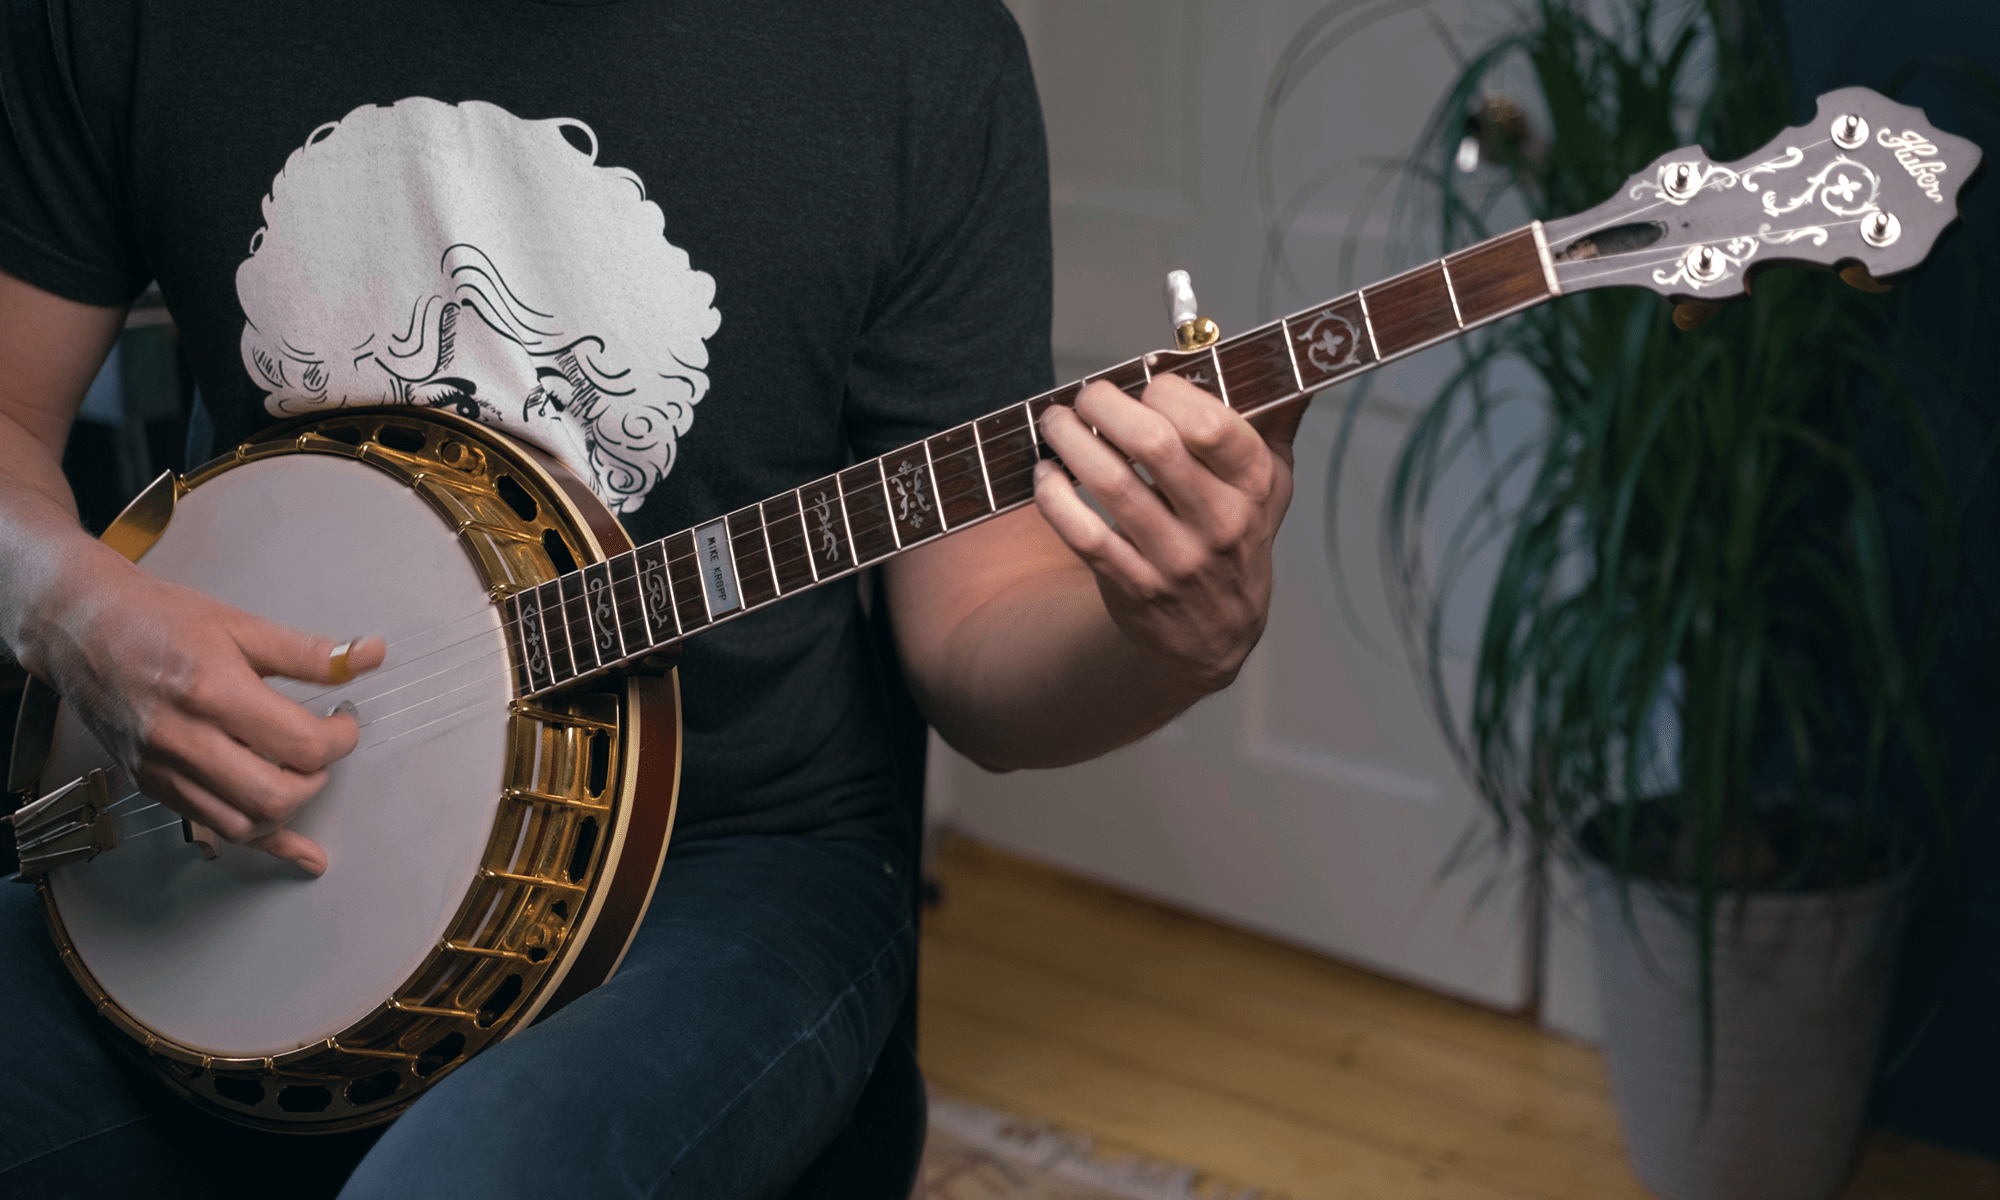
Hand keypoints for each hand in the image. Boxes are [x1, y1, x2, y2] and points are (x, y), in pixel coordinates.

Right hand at [20, 549, 383, 874]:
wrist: (79, 628)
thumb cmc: (156, 620)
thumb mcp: (242, 624)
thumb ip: (310, 653)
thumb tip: (368, 656)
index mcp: (212, 692)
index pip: (300, 743)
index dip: (341, 738)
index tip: (344, 721)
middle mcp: (183, 739)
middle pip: (275, 795)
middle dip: (317, 777)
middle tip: (323, 748)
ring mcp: (163, 768)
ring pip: (244, 824)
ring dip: (288, 809)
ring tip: (301, 774)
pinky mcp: (152, 784)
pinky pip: (214, 829)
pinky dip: (261, 839)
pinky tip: (297, 850)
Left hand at [1031, 372, 1302, 693]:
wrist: (1215, 633)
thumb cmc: (1238, 538)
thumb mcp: (1271, 483)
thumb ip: (1276, 418)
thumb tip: (1291, 357)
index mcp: (1253, 483)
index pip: (1210, 423)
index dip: (1166, 391)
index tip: (1147, 387)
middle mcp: (1218, 521)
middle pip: (1152, 443)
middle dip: (1106, 405)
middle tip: (1088, 396)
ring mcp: (1174, 557)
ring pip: (1109, 483)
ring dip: (1070, 441)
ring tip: (1056, 423)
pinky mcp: (1132, 585)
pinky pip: (1081, 533)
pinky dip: (1052, 496)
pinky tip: (1047, 474)